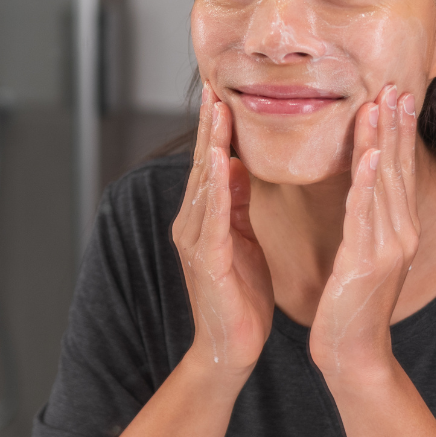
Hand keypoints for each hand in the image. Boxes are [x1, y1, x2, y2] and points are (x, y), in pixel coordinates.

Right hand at [171, 85, 274, 374]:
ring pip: (203, 183)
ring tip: (217, 111)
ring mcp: (195, 241)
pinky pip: (210, 214)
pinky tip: (218, 159)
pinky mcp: (206, 259)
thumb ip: (235, 204)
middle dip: (210, 126)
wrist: (232, 349)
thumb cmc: (241, 298)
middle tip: (216, 87)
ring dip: (210, 144)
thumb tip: (234, 164)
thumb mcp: (242, 240)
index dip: (217, 129)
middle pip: (202, 166)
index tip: (225, 94)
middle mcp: (192, 224)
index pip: (211, 165)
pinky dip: (213, 185)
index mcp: (205, 219)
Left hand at [313, 85, 418, 380]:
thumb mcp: (363, 254)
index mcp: (397, 230)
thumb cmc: (351, 305)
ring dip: (382, 142)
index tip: (398, 95)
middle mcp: (400, 233)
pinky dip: (366, 183)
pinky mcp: (367, 262)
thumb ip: (366, 221)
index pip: (399, 171)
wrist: (353, 353)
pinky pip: (366, 215)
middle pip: (398, 170)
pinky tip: (366, 156)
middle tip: (397, 85)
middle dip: (397, 125)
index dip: (400, 132)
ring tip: (380, 105)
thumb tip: (365, 190)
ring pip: (384, 185)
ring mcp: (387, 248)